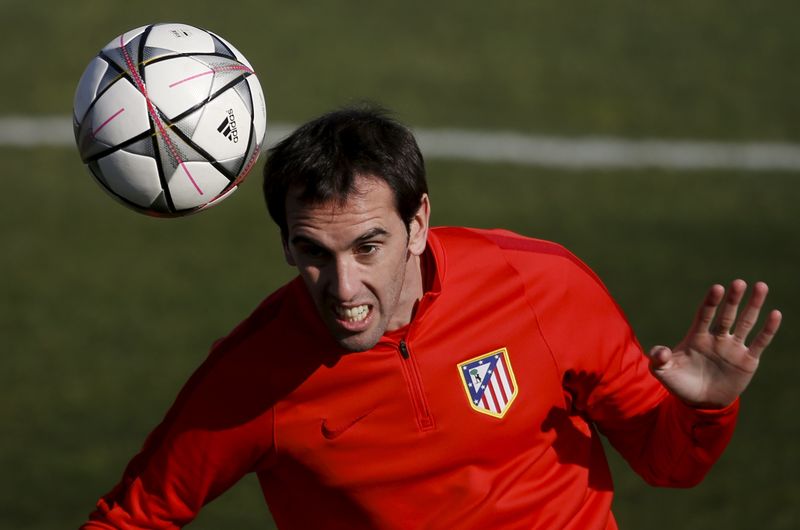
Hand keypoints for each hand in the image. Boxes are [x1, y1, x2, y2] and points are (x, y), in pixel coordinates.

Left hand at [647, 280, 781, 408]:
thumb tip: (659, 352)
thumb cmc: (680, 383)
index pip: (705, 315)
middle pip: (726, 315)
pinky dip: (768, 329)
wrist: (700, 403)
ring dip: (753, 306)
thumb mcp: (664, 372)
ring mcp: (733, 347)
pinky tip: (775, 314)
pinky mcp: (747, 360)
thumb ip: (659, 360)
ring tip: (761, 286)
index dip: (711, 302)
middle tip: (739, 282)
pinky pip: (759, 342)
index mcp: (697, 336)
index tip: (717, 288)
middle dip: (733, 299)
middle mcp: (717, 337)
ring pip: (746, 323)